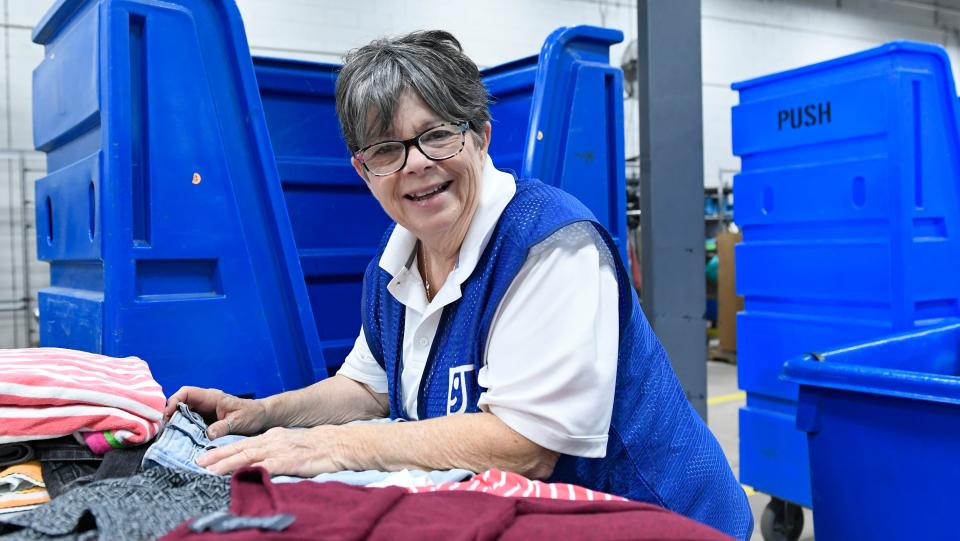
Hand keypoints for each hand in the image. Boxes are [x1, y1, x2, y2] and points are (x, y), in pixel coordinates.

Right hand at [165, 386, 268, 438]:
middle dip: (170, 414)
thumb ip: (223, 427)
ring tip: (169, 436)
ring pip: (183, 414)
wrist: (261, 417)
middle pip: (181, 403)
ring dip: (176, 423)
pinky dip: (184, 429)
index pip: (187, 393)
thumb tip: (207, 435)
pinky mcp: (206, 420)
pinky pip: (191, 423)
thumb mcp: (238, 421)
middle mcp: (205, 402)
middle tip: (164, 430)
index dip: (174, 401)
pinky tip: (181, 440)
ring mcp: (204, 411)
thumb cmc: (252, 414)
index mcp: (212, 397)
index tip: (167, 416)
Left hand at [196, 425, 346, 476]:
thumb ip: (277, 450)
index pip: (244, 443)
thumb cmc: (319, 446)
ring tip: (209, 470)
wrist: (339, 443)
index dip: (225, 450)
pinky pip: (264, 467)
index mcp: (274, 436)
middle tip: (198, 462)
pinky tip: (237, 475)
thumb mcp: (293, 443)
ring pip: (247, 456)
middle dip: (218, 456)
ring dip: (226, 463)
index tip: (208, 457)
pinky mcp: (287, 462)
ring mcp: (279, 450)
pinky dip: (249, 470)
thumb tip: (262, 461)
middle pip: (240, 448)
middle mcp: (273, 440)